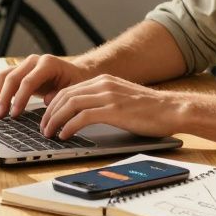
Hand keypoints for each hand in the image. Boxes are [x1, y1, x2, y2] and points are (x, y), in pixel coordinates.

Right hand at [0, 54, 92, 117]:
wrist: (72, 73)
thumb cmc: (73, 83)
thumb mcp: (72, 90)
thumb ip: (61, 95)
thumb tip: (47, 101)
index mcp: (48, 64)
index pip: (28, 81)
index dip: (19, 98)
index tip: (14, 114)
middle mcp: (33, 61)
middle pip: (11, 77)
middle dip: (3, 98)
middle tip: (0, 116)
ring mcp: (24, 64)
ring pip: (2, 76)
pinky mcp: (18, 70)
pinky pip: (1, 77)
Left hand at [39, 74, 188, 139]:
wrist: (172, 109)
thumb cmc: (151, 109)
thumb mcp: (122, 98)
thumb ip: (104, 100)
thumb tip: (84, 114)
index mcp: (105, 80)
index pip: (69, 89)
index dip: (54, 104)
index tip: (47, 116)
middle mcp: (104, 84)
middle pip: (65, 95)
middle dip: (50, 113)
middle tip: (43, 128)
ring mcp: (108, 96)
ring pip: (70, 104)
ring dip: (55, 120)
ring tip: (49, 133)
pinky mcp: (113, 111)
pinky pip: (82, 117)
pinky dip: (69, 126)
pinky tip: (65, 135)